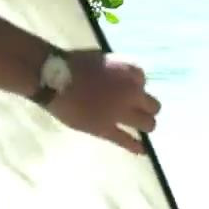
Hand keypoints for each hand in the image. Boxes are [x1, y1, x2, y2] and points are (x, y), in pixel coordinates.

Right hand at [46, 49, 160, 153]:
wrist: (54, 80)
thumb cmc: (74, 64)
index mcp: (130, 71)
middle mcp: (132, 93)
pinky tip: (142, 150)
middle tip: (140, 111)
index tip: (126, 87)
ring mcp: (120, 113)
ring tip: (142, 128)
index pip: (143, 81)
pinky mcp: (106, 129)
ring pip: (147, 124)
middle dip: (148, 108)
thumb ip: (117, 70)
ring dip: (146, 125)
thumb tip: (120, 81)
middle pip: (153, 105)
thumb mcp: (102, 58)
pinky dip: (136, 146)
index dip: (135, 85)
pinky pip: (126, 140)